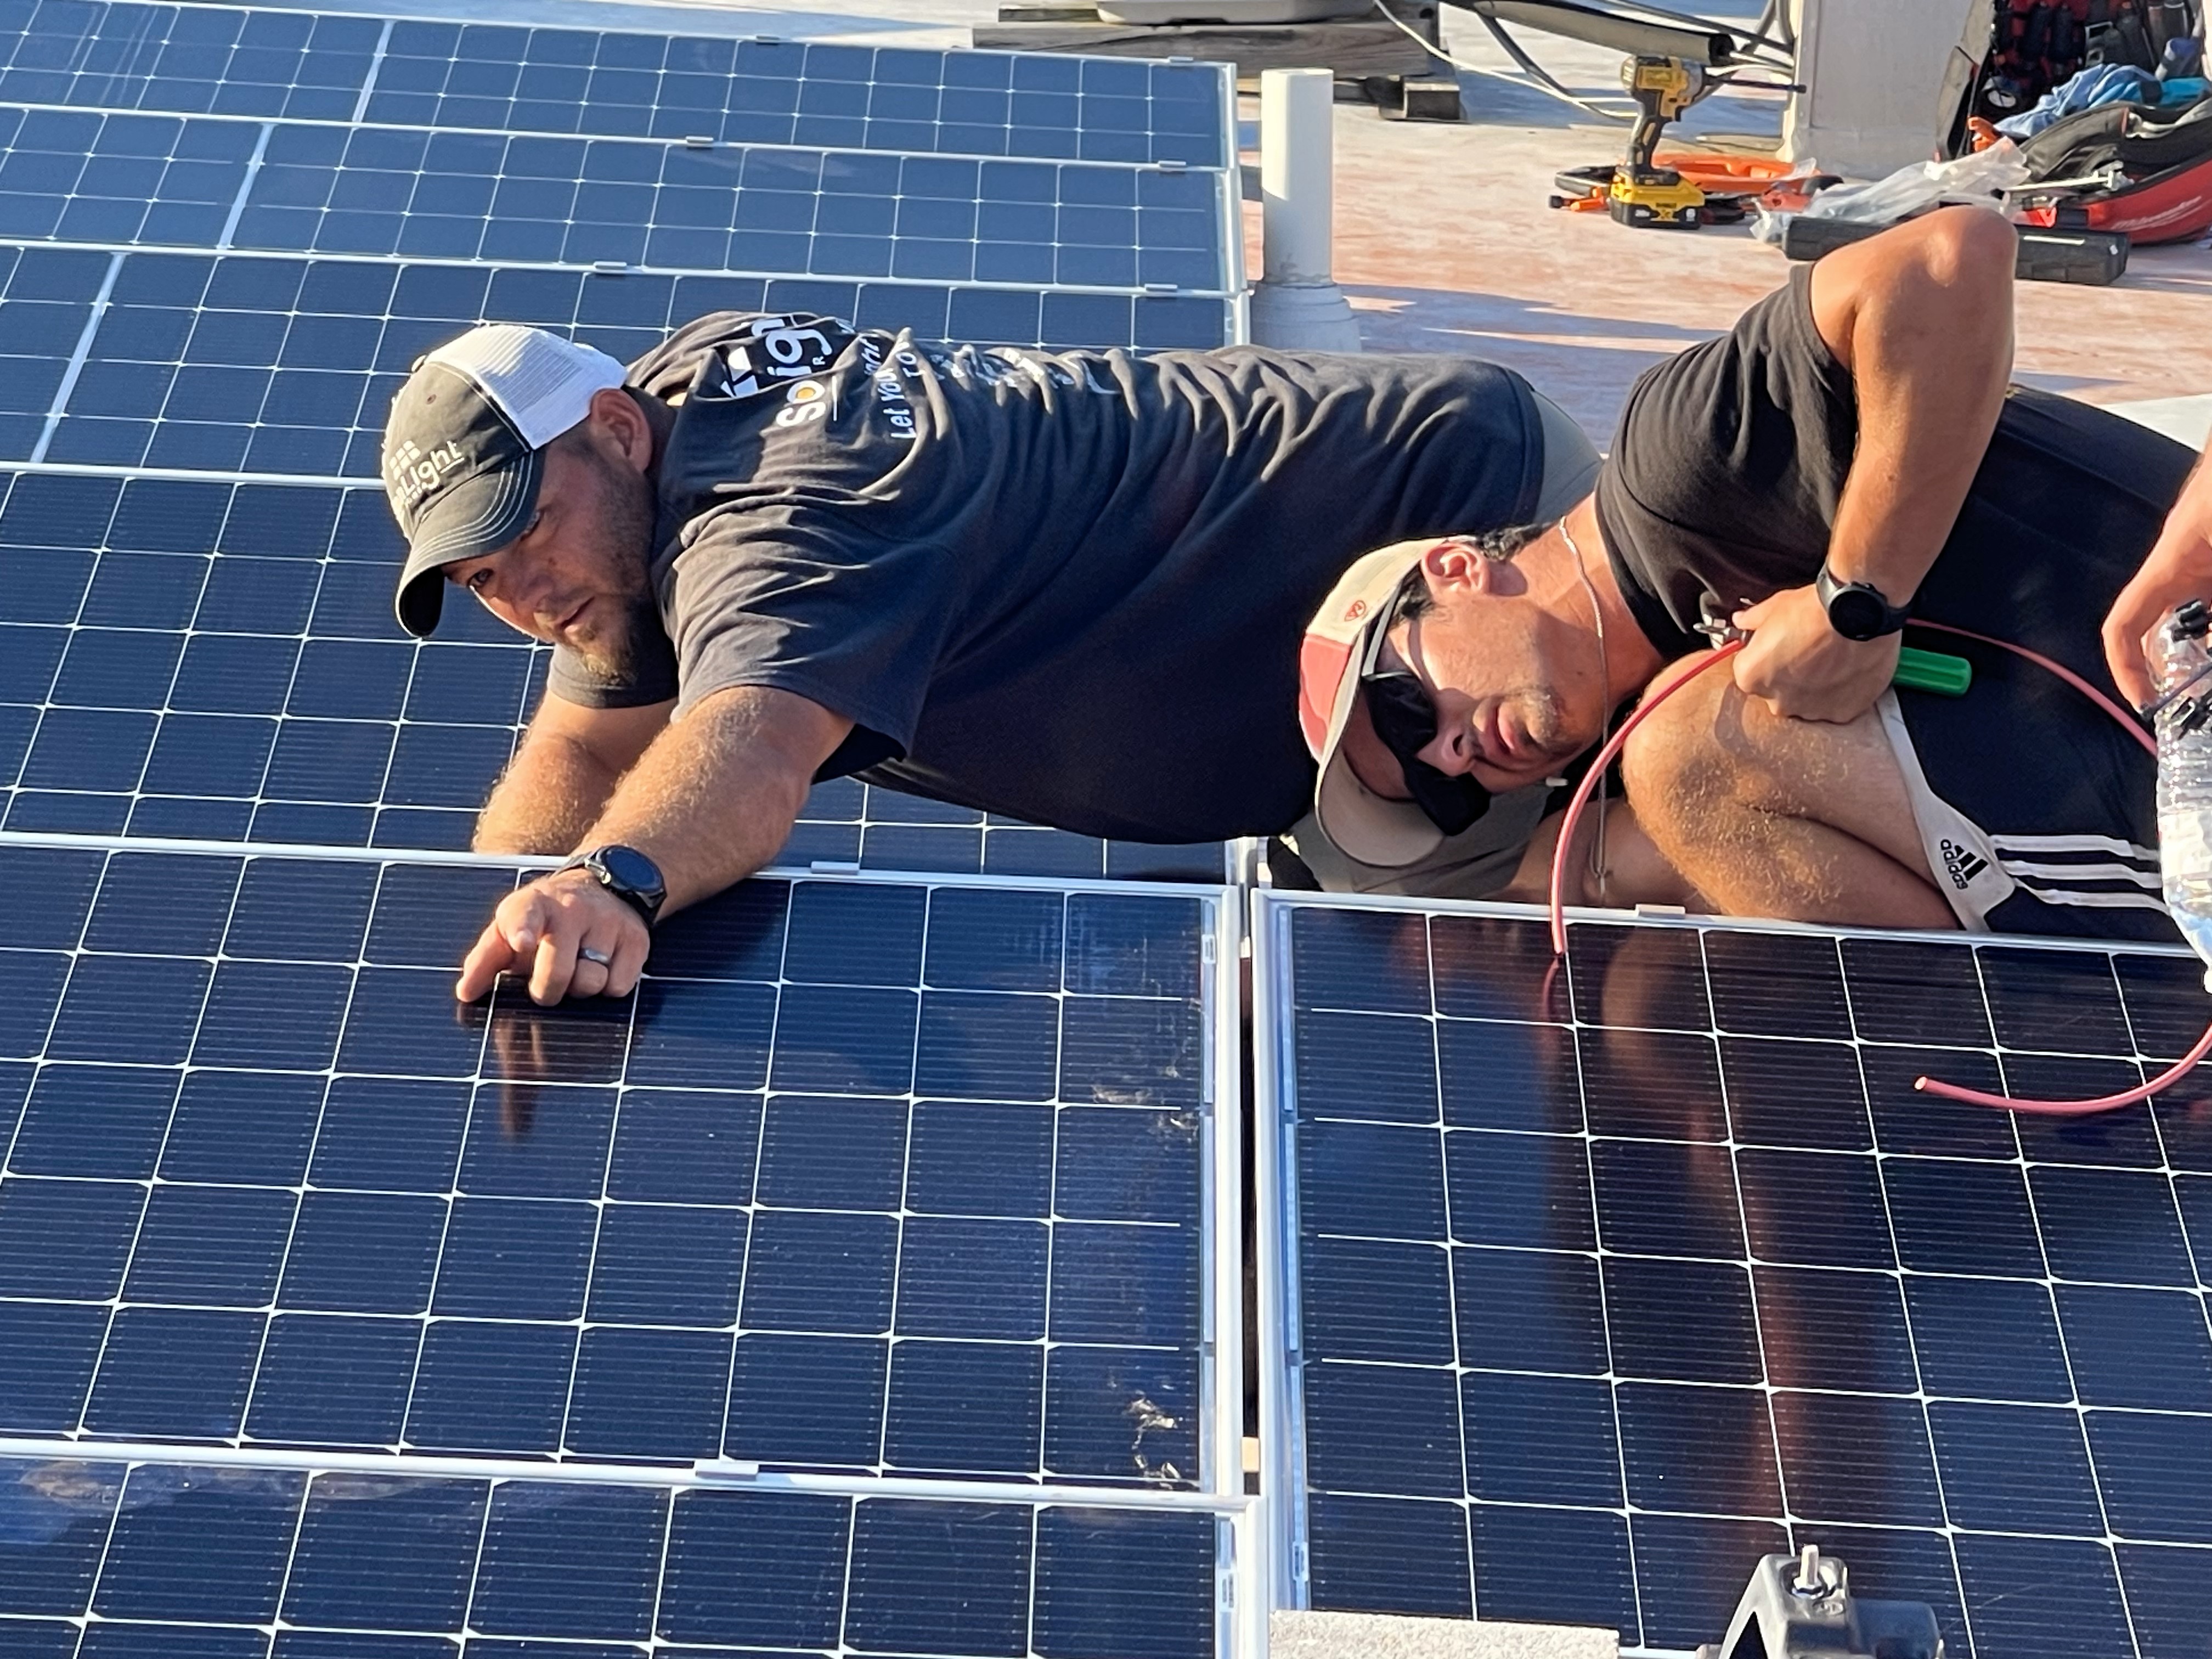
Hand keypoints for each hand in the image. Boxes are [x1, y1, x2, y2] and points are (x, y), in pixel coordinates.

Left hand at [455, 867, 650, 1004]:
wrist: (604, 886)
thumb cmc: (543, 920)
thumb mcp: (508, 929)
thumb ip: (484, 960)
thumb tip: (466, 993)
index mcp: (532, 905)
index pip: (526, 916)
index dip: (523, 930)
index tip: (522, 943)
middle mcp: (572, 908)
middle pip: (558, 971)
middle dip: (547, 990)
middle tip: (545, 986)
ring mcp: (608, 922)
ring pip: (591, 982)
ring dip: (580, 989)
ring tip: (576, 970)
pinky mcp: (636, 938)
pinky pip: (620, 986)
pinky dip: (608, 987)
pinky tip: (602, 968)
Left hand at [1730, 584, 1900, 722]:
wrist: (1858, 613)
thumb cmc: (1816, 611)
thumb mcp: (1774, 607)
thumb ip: (1752, 621)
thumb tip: (1743, 621)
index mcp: (1752, 677)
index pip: (1749, 672)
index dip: (1764, 657)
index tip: (1777, 647)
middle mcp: (1777, 702)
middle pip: (1777, 692)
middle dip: (1789, 676)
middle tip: (1807, 651)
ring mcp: (1810, 711)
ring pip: (1806, 702)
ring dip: (1815, 686)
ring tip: (1830, 659)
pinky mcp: (1841, 713)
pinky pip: (1835, 706)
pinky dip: (1841, 692)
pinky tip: (1846, 669)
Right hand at [2103, 457, 2211, 710]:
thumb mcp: (2211, 537)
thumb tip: (2211, 639)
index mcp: (2175, 561)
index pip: (2123, 626)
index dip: (2126, 669)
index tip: (2148, 702)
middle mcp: (2185, 561)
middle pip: (2168, 626)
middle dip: (2185, 662)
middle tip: (2202, 694)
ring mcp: (2204, 555)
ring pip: (2200, 612)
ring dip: (2207, 639)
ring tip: (2211, 666)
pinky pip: (2208, 596)